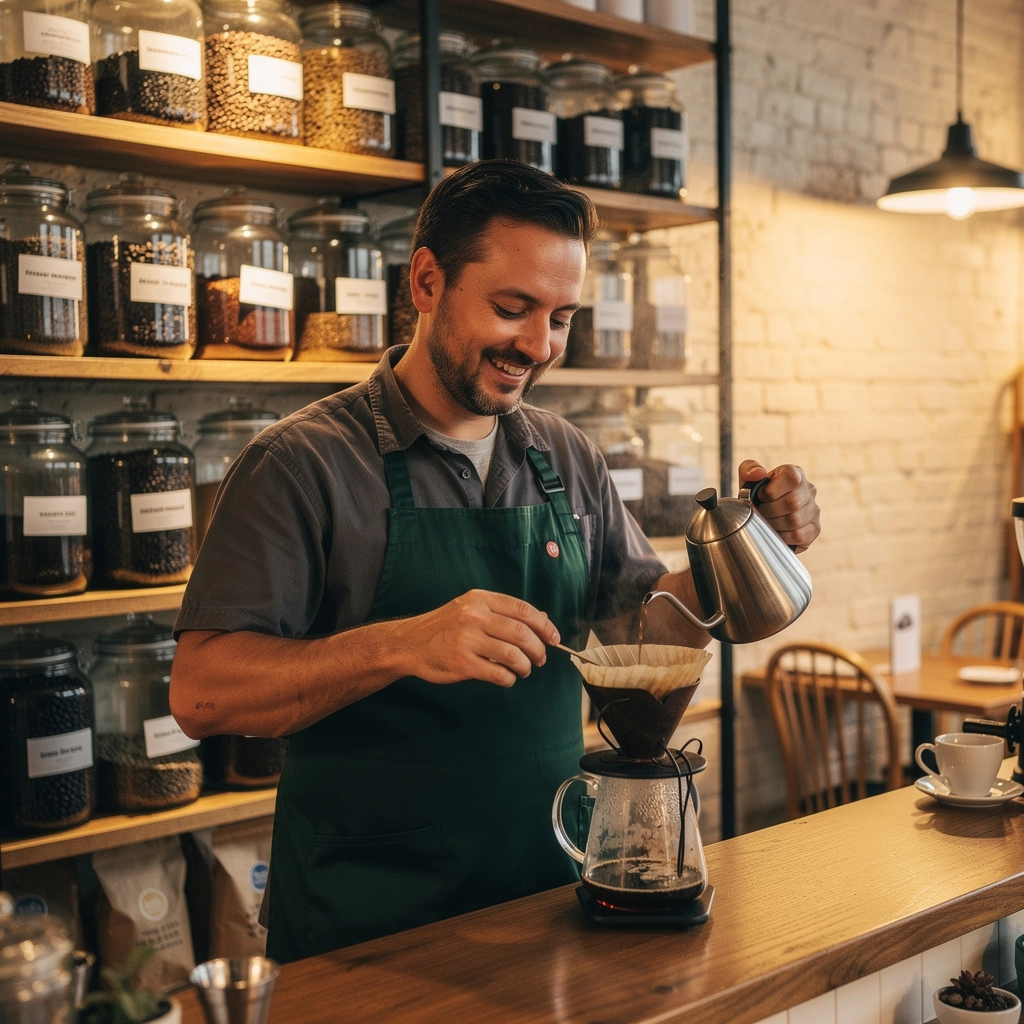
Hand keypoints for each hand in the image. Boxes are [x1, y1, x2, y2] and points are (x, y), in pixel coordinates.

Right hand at [396, 589, 559, 687]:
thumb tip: (542, 618)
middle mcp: (474, 616)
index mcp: (480, 600)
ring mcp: (467, 640)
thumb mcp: (470, 609)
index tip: (554, 638)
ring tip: (524, 670)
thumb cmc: (444, 627)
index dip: (544, 625)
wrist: (409, 643)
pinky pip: (498, 673)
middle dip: (538, 649)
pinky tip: (507, 678)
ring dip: (526, 666)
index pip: (523, 610)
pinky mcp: (462, 663)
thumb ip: (503, 612)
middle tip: (540, 658)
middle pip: (522, 633)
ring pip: (514, 655)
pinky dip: (509, 679)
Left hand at [739, 460, 819, 552]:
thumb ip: (748, 469)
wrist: (763, 517)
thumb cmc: (757, 497)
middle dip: (769, 510)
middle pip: (792, 502)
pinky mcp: (815, 528)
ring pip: (795, 520)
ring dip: (774, 524)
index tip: (761, 497)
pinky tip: (775, 531)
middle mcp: (808, 489)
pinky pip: (799, 535)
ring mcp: (814, 509)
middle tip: (760, 513)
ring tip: (766, 522)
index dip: (771, 491)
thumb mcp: (748, 480)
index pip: (791, 478)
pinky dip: (782, 536)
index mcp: (794, 473)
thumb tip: (759, 473)